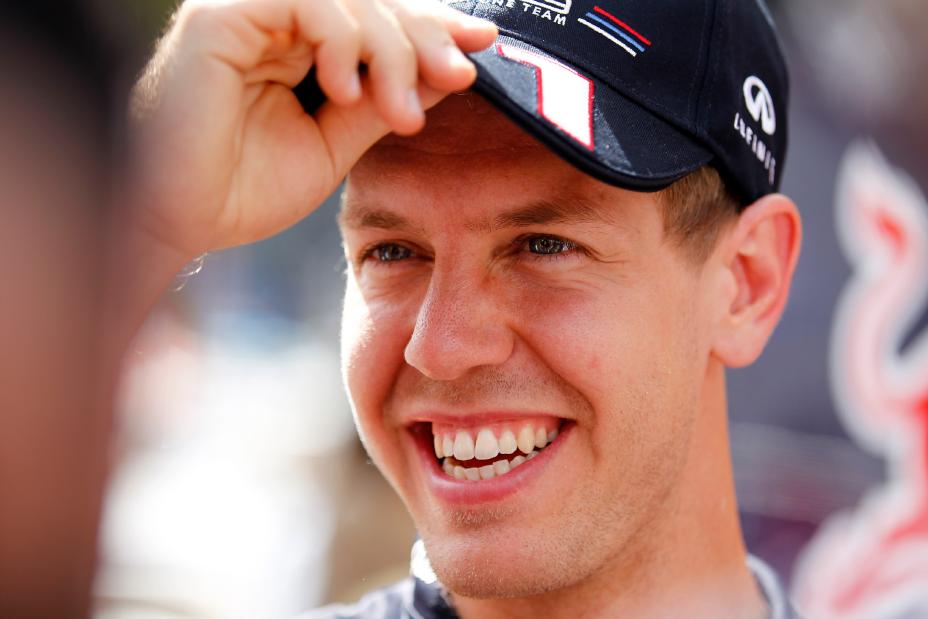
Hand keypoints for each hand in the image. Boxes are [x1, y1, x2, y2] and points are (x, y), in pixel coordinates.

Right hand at [130, 0, 496, 258]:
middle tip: (458, 77)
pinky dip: (339, 40)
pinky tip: (344, 90)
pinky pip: (305, 2)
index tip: (482, 44)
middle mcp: (277, 19)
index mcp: (302, 45)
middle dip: (424, 37)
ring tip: (399, 114)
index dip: (431, 26)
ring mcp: (250, 11)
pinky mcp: (222, 15)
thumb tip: (449, 69)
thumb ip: (386, 100)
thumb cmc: (247, 188)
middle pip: (372, 0)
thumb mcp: (337, 143)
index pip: (378, 18)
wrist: (182, 222)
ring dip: (389, 50)